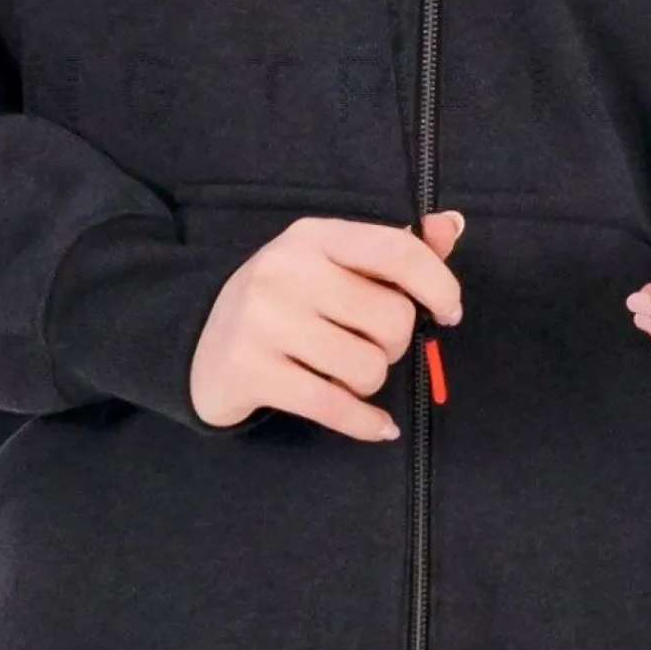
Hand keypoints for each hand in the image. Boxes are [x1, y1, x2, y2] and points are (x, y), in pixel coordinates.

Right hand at [189, 210, 464, 438]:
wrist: (199, 341)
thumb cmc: (283, 300)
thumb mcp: (330, 263)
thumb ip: (394, 249)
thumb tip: (451, 224)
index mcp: (314, 236)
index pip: (397, 251)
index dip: (438, 284)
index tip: (449, 312)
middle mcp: (286, 271)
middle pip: (391, 318)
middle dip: (395, 343)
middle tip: (369, 345)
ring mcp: (264, 321)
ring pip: (368, 367)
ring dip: (370, 381)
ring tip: (345, 372)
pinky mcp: (252, 371)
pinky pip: (334, 406)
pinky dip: (365, 423)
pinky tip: (376, 425)